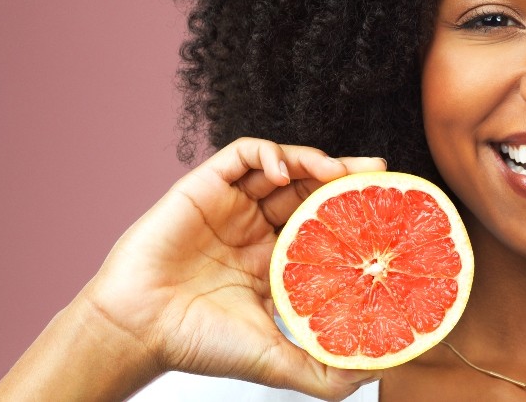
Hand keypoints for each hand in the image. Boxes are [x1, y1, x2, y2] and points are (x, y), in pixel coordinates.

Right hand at [81, 138, 384, 398]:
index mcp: (273, 262)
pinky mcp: (204, 187)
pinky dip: (268, 153)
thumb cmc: (196, 343)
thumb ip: (324, 370)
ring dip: (313, 161)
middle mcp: (255, 229)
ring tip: (336, 170)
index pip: (324, 224)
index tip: (387, 207)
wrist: (138, 328)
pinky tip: (284, 170)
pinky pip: (241, 155)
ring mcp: (230, 206)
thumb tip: (376, 371)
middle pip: (310, 189)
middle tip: (377, 170)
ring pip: (282, 166)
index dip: (354, 212)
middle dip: (344, 176)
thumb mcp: (276, 359)